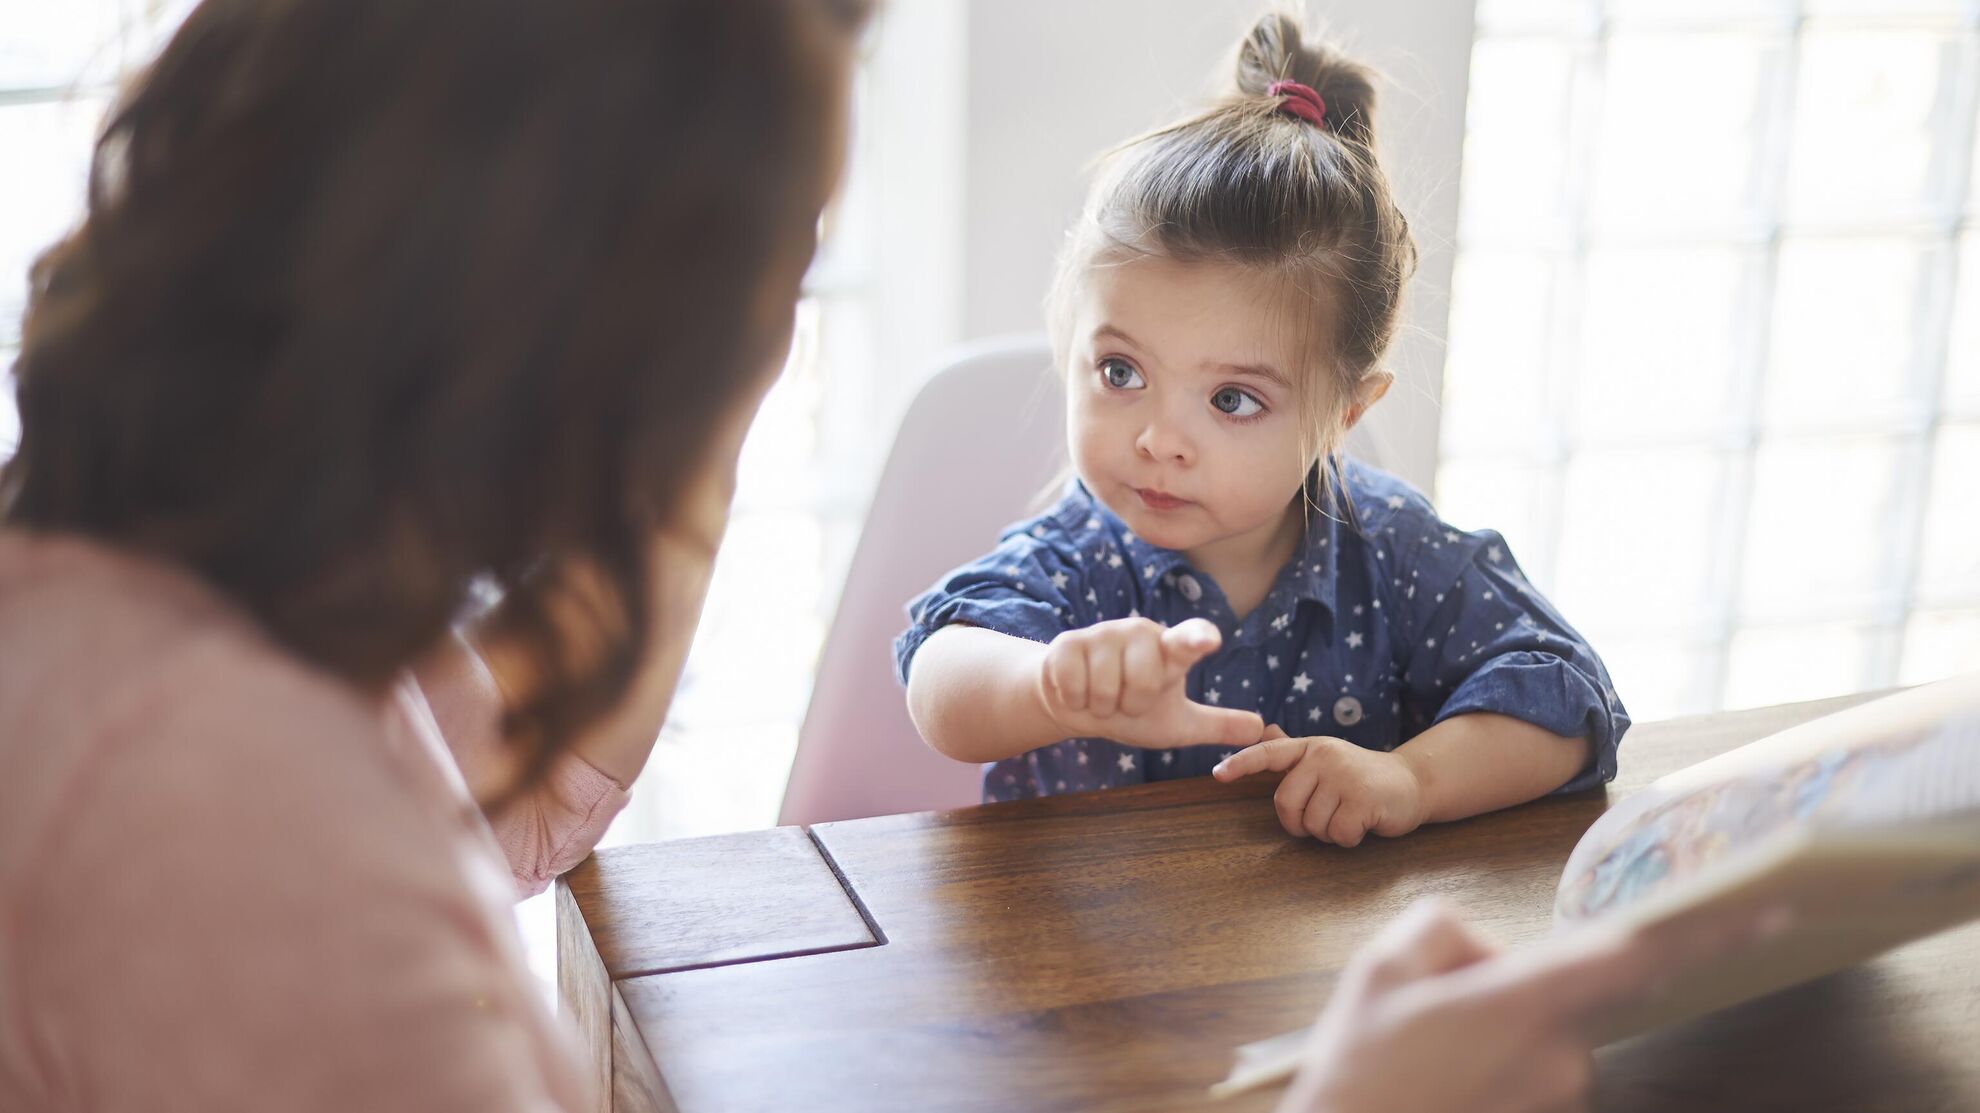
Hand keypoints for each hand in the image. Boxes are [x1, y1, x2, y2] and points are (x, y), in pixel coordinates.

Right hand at [1036, 616, 1263, 749]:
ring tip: (1100, 696)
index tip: (1210, 640)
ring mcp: (1102, 633)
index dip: (1198, 639)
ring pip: (1104, 688)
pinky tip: (1077, 691)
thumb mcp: (1176, 723)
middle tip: (1125, 700)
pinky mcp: (1067, 643)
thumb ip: (1217, 724)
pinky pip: (1073, 684)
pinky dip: (1075, 700)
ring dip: (1101, 705)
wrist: (1076, 703)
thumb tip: (1261, 730)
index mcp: (1170, 649)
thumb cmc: (1130, 708)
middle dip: (1130, 704)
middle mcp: (1139, 632)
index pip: (1189, 640)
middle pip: (1143, 681)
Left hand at [1212, 729, 1425, 845]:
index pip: (1268, 753)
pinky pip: (1337, 835)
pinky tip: (1363, 823)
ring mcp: (1344, 776)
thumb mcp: (1327, 760)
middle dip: (1301, 823)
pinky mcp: (1363, 799)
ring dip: (1328, 832)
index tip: (1217, 775)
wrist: (1411, 783)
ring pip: (1312, 824)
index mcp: (1311, 748)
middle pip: (1285, 804)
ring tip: (1349, 815)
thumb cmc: (1361, 777)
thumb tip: (1263, 730)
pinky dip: (1348, 838)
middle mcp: (1324, 756)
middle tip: (1327, 816)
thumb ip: (1295, 753)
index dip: (1241, 764)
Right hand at [1279, 899, 1790, 1112]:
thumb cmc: (1359, 1072)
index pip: (1633, 955)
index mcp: (1524, 1004)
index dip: (1705, 930)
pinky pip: (1532, 1070)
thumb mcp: (1378, 969)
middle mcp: (1559, 1057)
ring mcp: (1555, 1098)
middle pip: (1562, 987)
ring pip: (1546, 1031)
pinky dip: (1493, 1062)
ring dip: (1498, 1027)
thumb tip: (1488, 950)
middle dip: (1509, 982)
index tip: (1770, 909)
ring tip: (1422, 1056)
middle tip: (1431, 1010)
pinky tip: (1439, 1079)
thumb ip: (1445, 929)